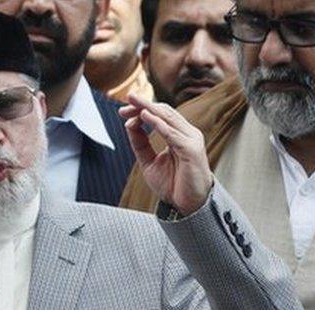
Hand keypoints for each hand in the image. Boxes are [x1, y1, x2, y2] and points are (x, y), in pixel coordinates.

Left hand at [119, 95, 212, 215]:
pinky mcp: (192, 150)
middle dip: (143, 105)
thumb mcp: (148, 161)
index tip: (123, 111)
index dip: (141, 109)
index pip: (160, 114)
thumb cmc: (173, 184)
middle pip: (164, 112)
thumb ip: (140, 143)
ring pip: (168, 118)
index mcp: (178, 135)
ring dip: (149, 109)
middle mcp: (187, 134)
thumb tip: (129, 124)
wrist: (187, 206)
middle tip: (127, 99)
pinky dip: (158, 124)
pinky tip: (145, 117)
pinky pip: (172, 134)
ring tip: (134, 103)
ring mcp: (191, 140)